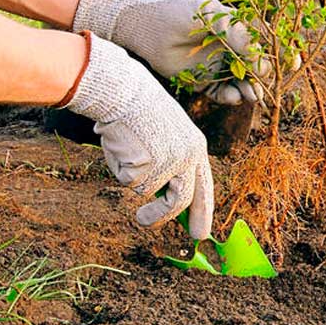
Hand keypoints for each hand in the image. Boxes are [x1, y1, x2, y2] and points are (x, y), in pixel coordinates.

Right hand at [63, 32, 213, 236]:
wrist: (125, 91)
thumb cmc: (142, 111)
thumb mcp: (168, 135)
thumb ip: (173, 163)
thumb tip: (167, 199)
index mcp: (197, 148)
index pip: (205, 187)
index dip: (203, 212)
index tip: (200, 233)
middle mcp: (188, 157)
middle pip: (181, 201)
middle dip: (162, 217)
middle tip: (144, 221)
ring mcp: (168, 163)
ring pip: (147, 191)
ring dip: (133, 179)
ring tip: (126, 154)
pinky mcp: (147, 166)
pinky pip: (128, 181)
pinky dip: (120, 168)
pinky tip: (121, 145)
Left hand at [73, 0, 267, 104]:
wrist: (146, 25)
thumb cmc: (180, 13)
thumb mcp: (215, 18)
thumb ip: (240, 38)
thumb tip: (263, 64)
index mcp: (236, 29)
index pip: (265, 44)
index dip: (280, 55)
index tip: (292, 64)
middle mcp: (229, 48)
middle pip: (256, 68)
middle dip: (264, 78)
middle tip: (266, 86)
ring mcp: (217, 66)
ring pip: (242, 83)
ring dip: (250, 90)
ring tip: (253, 95)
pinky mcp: (202, 82)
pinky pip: (222, 94)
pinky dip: (231, 97)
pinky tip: (235, 97)